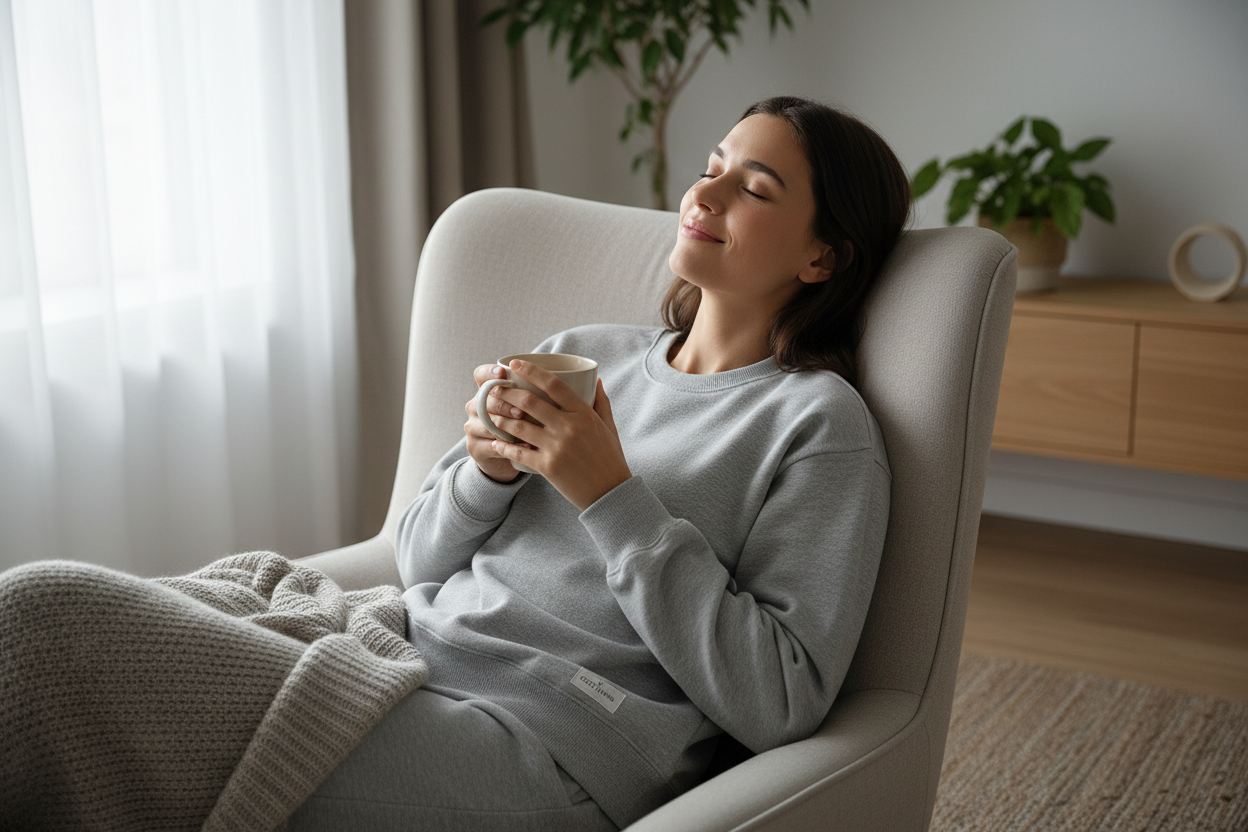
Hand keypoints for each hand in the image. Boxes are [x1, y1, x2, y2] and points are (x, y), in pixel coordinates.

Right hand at [464, 363, 536, 483]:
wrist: (506, 456)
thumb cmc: (522, 425)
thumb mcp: (527, 407)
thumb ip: (533, 395)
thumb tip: (552, 385)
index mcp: (486, 391)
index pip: (481, 375)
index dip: (490, 372)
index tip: (504, 373)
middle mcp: (475, 406)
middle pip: (485, 400)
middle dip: (505, 405)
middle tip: (522, 412)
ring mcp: (472, 427)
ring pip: (487, 423)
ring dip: (509, 427)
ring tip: (529, 431)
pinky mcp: (474, 447)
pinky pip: (492, 445)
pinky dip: (511, 447)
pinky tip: (527, 447)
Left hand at [485, 360, 631, 510]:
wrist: (611, 493)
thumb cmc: (610, 458)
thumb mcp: (609, 427)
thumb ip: (601, 402)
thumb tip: (596, 380)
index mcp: (583, 413)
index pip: (553, 384)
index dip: (531, 370)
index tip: (514, 364)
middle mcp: (568, 427)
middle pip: (529, 401)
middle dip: (507, 392)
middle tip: (495, 389)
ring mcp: (556, 447)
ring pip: (519, 425)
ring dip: (501, 418)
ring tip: (490, 414)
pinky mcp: (548, 466)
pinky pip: (518, 452)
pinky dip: (504, 446)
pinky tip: (496, 442)